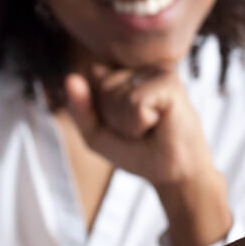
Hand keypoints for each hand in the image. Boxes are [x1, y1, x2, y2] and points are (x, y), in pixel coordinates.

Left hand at [65, 65, 231, 245]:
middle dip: (113, 118)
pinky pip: (134, 102)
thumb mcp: (95, 133)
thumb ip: (79, 107)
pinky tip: (160, 123)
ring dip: (127, 123)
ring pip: (116, 94)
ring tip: (151, 128)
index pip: (90, 81)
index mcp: (125, 76)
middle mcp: (141, 70)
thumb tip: (70, 77)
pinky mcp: (170, 82)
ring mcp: (156, 72)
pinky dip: (140, 122)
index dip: (98, 112)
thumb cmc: (136, 153)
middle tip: (140, 130)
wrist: (173, 176)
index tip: (122, 127)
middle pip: (101, 88)